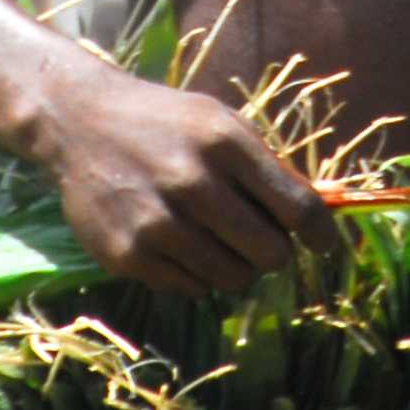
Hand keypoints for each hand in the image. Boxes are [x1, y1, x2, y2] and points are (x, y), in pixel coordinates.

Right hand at [41, 67, 339, 295]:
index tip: (326, 244)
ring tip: (220, 240)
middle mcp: (193, 182)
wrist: (82, 122)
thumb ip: (266, 166)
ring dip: (237, 266)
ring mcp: (157, 222)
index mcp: (225, 143)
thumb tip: (316, 215)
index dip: (321, 233)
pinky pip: (191, 288)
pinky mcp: (128, 255)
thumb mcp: (221, 123)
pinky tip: (182, 243)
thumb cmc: (165, 122)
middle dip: (275, 252)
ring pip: (233, 278)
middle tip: (264, 241)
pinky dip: (197, 274)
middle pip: (270, 252)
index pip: (297, 206)